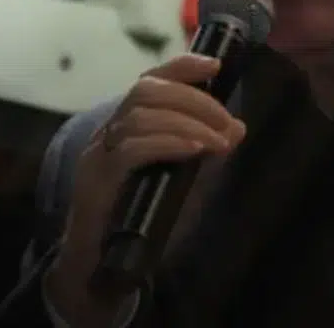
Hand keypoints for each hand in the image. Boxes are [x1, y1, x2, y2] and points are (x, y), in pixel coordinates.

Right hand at [45, 54, 246, 325]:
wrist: (98, 267)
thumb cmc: (139, 218)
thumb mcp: (178, 177)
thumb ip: (201, 150)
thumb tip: (237, 128)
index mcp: (126, 126)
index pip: (150, 79)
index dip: (182, 65)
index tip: (217, 65)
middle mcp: (107, 132)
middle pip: (146, 90)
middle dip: (194, 99)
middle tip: (227, 122)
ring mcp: (97, 154)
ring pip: (140, 115)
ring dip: (189, 122)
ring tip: (218, 142)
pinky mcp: (96, 179)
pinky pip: (132, 148)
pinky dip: (168, 142)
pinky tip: (194, 150)